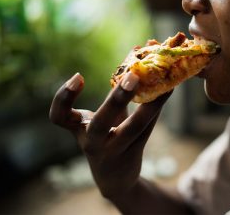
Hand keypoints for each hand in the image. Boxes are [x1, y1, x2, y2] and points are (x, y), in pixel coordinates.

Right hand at [49, 72, 171, 199]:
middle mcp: (93, 142)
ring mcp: (115, 151)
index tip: (79, 76)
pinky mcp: (134, 152)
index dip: (64, 98)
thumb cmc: (106, 139)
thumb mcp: (103, 119)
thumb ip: (115, 93)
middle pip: (100, 124)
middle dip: (116, 100)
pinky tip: (169, 90)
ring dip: (149, 105)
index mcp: (79, 129)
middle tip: (133, 76)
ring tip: (164, 83)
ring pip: (134, 128)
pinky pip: (147, 128)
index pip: (59, 117)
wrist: (115, 178)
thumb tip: (136, 52)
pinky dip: (156, 108)